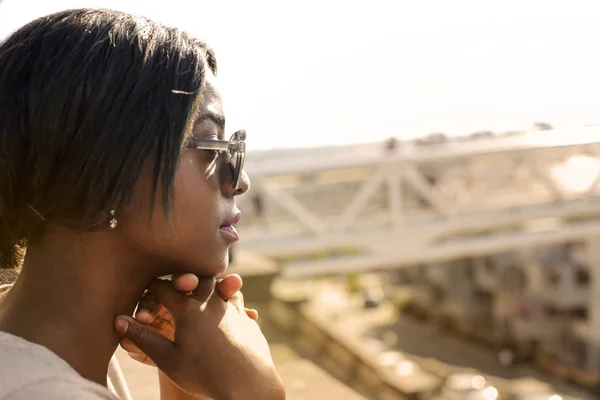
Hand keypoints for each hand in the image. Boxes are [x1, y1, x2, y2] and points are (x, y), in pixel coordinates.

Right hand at [114, 278, 284, 399]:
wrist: (247, 383)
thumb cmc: (203, 373)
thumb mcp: (168, 359)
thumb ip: (144, 337)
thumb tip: (118, 320)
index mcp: (187, 309)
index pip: (164, 288)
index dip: (153, 289)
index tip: (147, 291)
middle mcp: (210, 302)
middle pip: (195, 279)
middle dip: (184, 280)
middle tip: (177, 285)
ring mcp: (231, 308)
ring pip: (219, 285)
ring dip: (209, 287)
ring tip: (202, 294)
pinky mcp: (246, 318)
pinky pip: (236, 301)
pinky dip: (229, 299)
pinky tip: (227, 308)